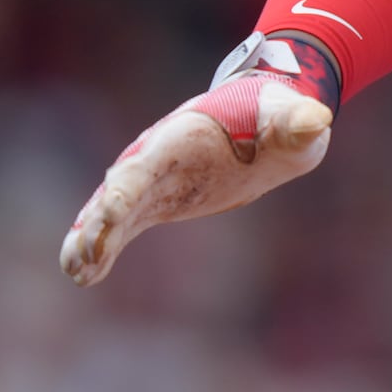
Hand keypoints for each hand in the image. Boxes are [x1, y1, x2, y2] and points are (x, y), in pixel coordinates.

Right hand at [58, 32, 340, 285]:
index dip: (126, 191)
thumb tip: (316, 121)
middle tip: (81, 256)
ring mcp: (152, 181)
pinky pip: (121, 226)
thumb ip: (298, 121)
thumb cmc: (276, 117)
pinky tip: (84, 274)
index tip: (111, 216)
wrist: (263, 119)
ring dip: (90, 240)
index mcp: (181, 137)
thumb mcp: (293, 120)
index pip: (146, 165)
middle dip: (99, 222)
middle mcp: (156, 158)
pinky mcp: (156, 201)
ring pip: (110, 212)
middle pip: (119, 192)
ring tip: (75, 272)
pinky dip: (101, 247)